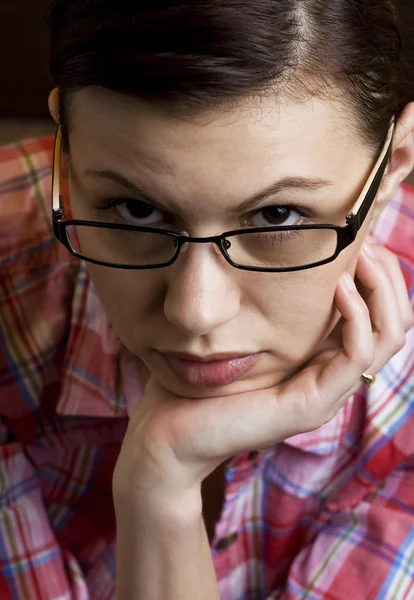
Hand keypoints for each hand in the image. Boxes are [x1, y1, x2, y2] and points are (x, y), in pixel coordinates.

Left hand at [113, 241, 412, 504]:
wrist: (170, 430)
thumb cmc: (201, 375)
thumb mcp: (245, 328)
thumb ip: (270, 301)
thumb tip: (280, 253)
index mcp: (322, 359)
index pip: (379, 316)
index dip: (380, 274)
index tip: (359, 235)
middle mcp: (333, 376)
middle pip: (394, 324)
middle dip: (387, 276)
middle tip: (366, 239)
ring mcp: (326, 393)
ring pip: (387, 339)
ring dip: (380, 291)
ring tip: (360, 256)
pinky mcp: (311, 405)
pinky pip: (355, 357)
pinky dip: (356, 317)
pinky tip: (339, 287)